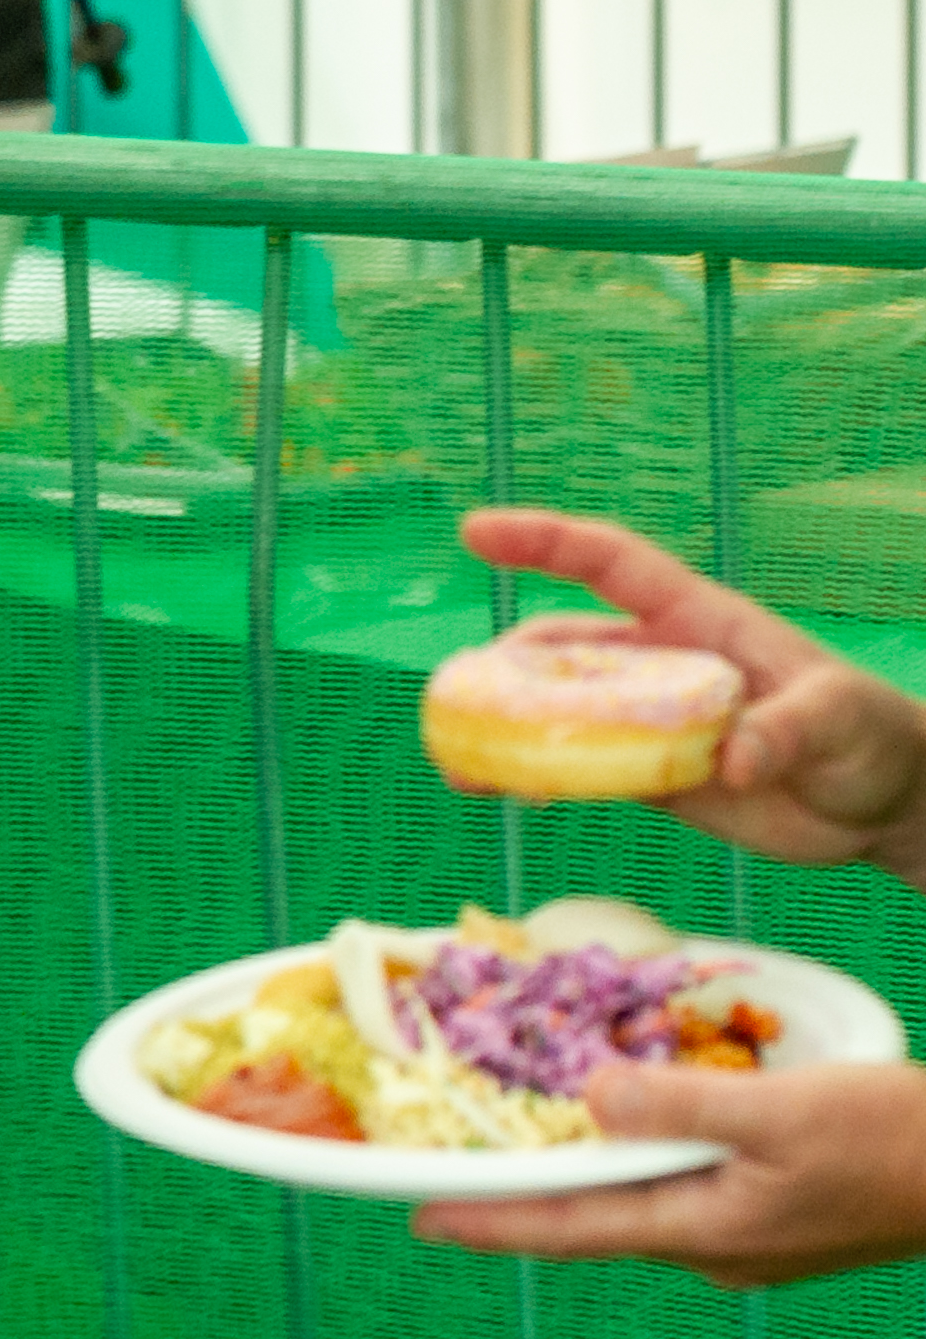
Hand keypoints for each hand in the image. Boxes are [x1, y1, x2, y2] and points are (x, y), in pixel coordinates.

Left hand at [412, 1061, 925, 1285]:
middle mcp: (713, 1245)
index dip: (490, 1219)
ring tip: (512, 1132)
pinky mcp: (770, 1209)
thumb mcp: (781, 1112)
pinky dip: (636, 1147)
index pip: (570, 1229)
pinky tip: (618, 1115)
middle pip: (592, 1213)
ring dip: (578, 1163)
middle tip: (445, 1162)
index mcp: (705, 1232)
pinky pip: (678, 1179)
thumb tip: (590, 1100)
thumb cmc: (895, 1141)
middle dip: (520, 1188)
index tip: (417, 1214)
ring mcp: (744, 1234)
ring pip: (636, 1193)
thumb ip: (679, 1106)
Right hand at [457, 509, 925, 882]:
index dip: (543, 542)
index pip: (609, 563)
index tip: (475, 533)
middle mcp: (660, 662)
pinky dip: (538, 779)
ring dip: (504, 733)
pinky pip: (581, 770)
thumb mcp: (839, 717)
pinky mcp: (651, 774)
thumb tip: (730, 763)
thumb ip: (784, 730)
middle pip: (559, 648)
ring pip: (557, 712)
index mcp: (697, 620)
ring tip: (462, 767)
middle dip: (501, 669)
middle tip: (457, 703)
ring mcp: (650, 720)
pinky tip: (506, 794)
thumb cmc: (870, 732)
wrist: (880, 804)